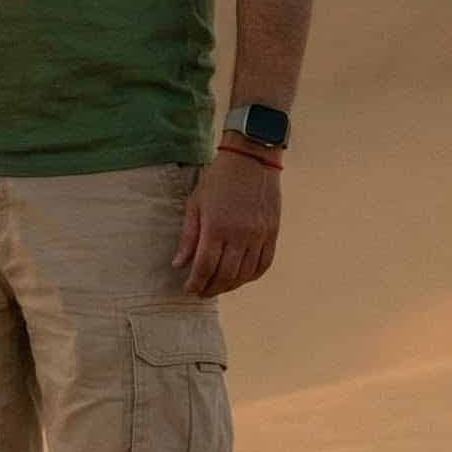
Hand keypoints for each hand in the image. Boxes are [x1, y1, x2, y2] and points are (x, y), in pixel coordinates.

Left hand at [173, 147, 280, 297]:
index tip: (188, 290)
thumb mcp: (195, 204)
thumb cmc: (218, 179)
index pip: (205, 266)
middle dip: (211, 288)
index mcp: (217, 227)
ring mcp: (259, 235)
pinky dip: (251, 276)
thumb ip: (188, 237)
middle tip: (201, 292)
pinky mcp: (272, 233)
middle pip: (225, 275)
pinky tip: (241, 278)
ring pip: (245, 274)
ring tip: (218, 287)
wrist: (251, 160)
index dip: (196, 283)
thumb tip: (178, 265)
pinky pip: (264, 264)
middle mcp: (240, 235)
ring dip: (230, 286)